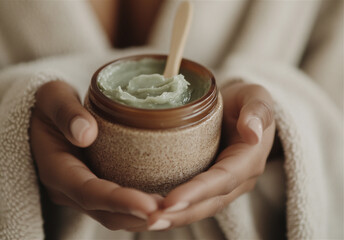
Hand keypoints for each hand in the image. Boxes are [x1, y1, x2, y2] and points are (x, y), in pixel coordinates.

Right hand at [30, 81, 161, 231]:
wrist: (49, 117)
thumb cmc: (51, 103)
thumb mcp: (51, 96)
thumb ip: (64, 111)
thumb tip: (85, 133)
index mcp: (56, 169)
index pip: (89, 192)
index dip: (120, 202)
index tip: (151, 206)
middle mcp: (69, 190)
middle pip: (105, 213)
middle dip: (138, 216)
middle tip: (173, 211)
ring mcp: (83, 193)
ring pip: (115, 216)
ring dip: (143, 218)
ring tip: (175, 211)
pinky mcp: (97, 188)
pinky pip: (120, 207)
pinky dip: (142, 209)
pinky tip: (166, 202)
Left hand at [147, 82, 275, 230]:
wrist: (240, 111)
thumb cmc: (246, 102)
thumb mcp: (256, 97)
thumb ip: (257, 112)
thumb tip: (253, 134)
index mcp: (248, 160)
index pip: (223, 180)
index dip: (198, 192)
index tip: (172, 201)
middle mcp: (236, 180)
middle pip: (208, 203)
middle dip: (181, 214)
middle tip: (151, 220)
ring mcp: (221, 185)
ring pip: (198, 207)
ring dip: (173, 217)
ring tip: (146, 222)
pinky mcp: (206, 183)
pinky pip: (190, 201)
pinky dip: (170, 209)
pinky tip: (147, 213)